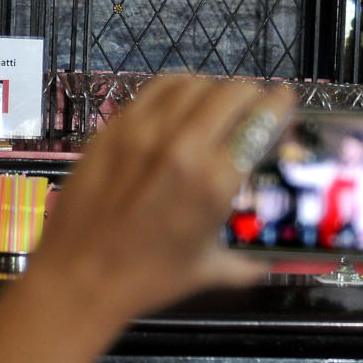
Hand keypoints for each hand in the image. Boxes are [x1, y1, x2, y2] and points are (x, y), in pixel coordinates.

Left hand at [33, 74, 296, 318]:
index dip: (280, 103)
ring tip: (216, 102)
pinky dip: (175, 88)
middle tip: (252, 105)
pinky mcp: (111, 128)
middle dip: (250, 94)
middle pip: (230, 93)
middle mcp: (181, 145)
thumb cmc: (146, 278)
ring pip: (191, 84)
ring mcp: (141, 132)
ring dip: (212, 88)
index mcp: (213, 181)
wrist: (77, 276)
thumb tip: (271, 264)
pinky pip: (152, 91)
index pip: (260, 120)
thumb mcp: (207, 270)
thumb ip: (247, 263)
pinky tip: (179, 101)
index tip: (285, 99)